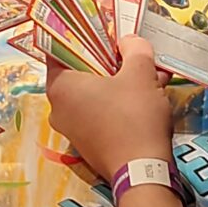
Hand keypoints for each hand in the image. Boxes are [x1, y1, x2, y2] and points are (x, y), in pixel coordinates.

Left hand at [46, 36, 174, 179]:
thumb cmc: (134, 116)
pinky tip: (146, 101)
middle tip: (133, 57)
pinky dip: (119, 104)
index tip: (101, 34)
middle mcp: (57, 107)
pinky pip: (100, 114)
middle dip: (110, 63)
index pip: (60, 51)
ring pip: (95, 94)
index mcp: (59, 86)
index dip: (81, 38)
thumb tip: (129, 40)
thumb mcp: (140, 73)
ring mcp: (70, 129)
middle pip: (81, 73)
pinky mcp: (87, 144)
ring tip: (150, 79)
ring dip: (120, 83)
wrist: (142, 172)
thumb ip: (134, 49)